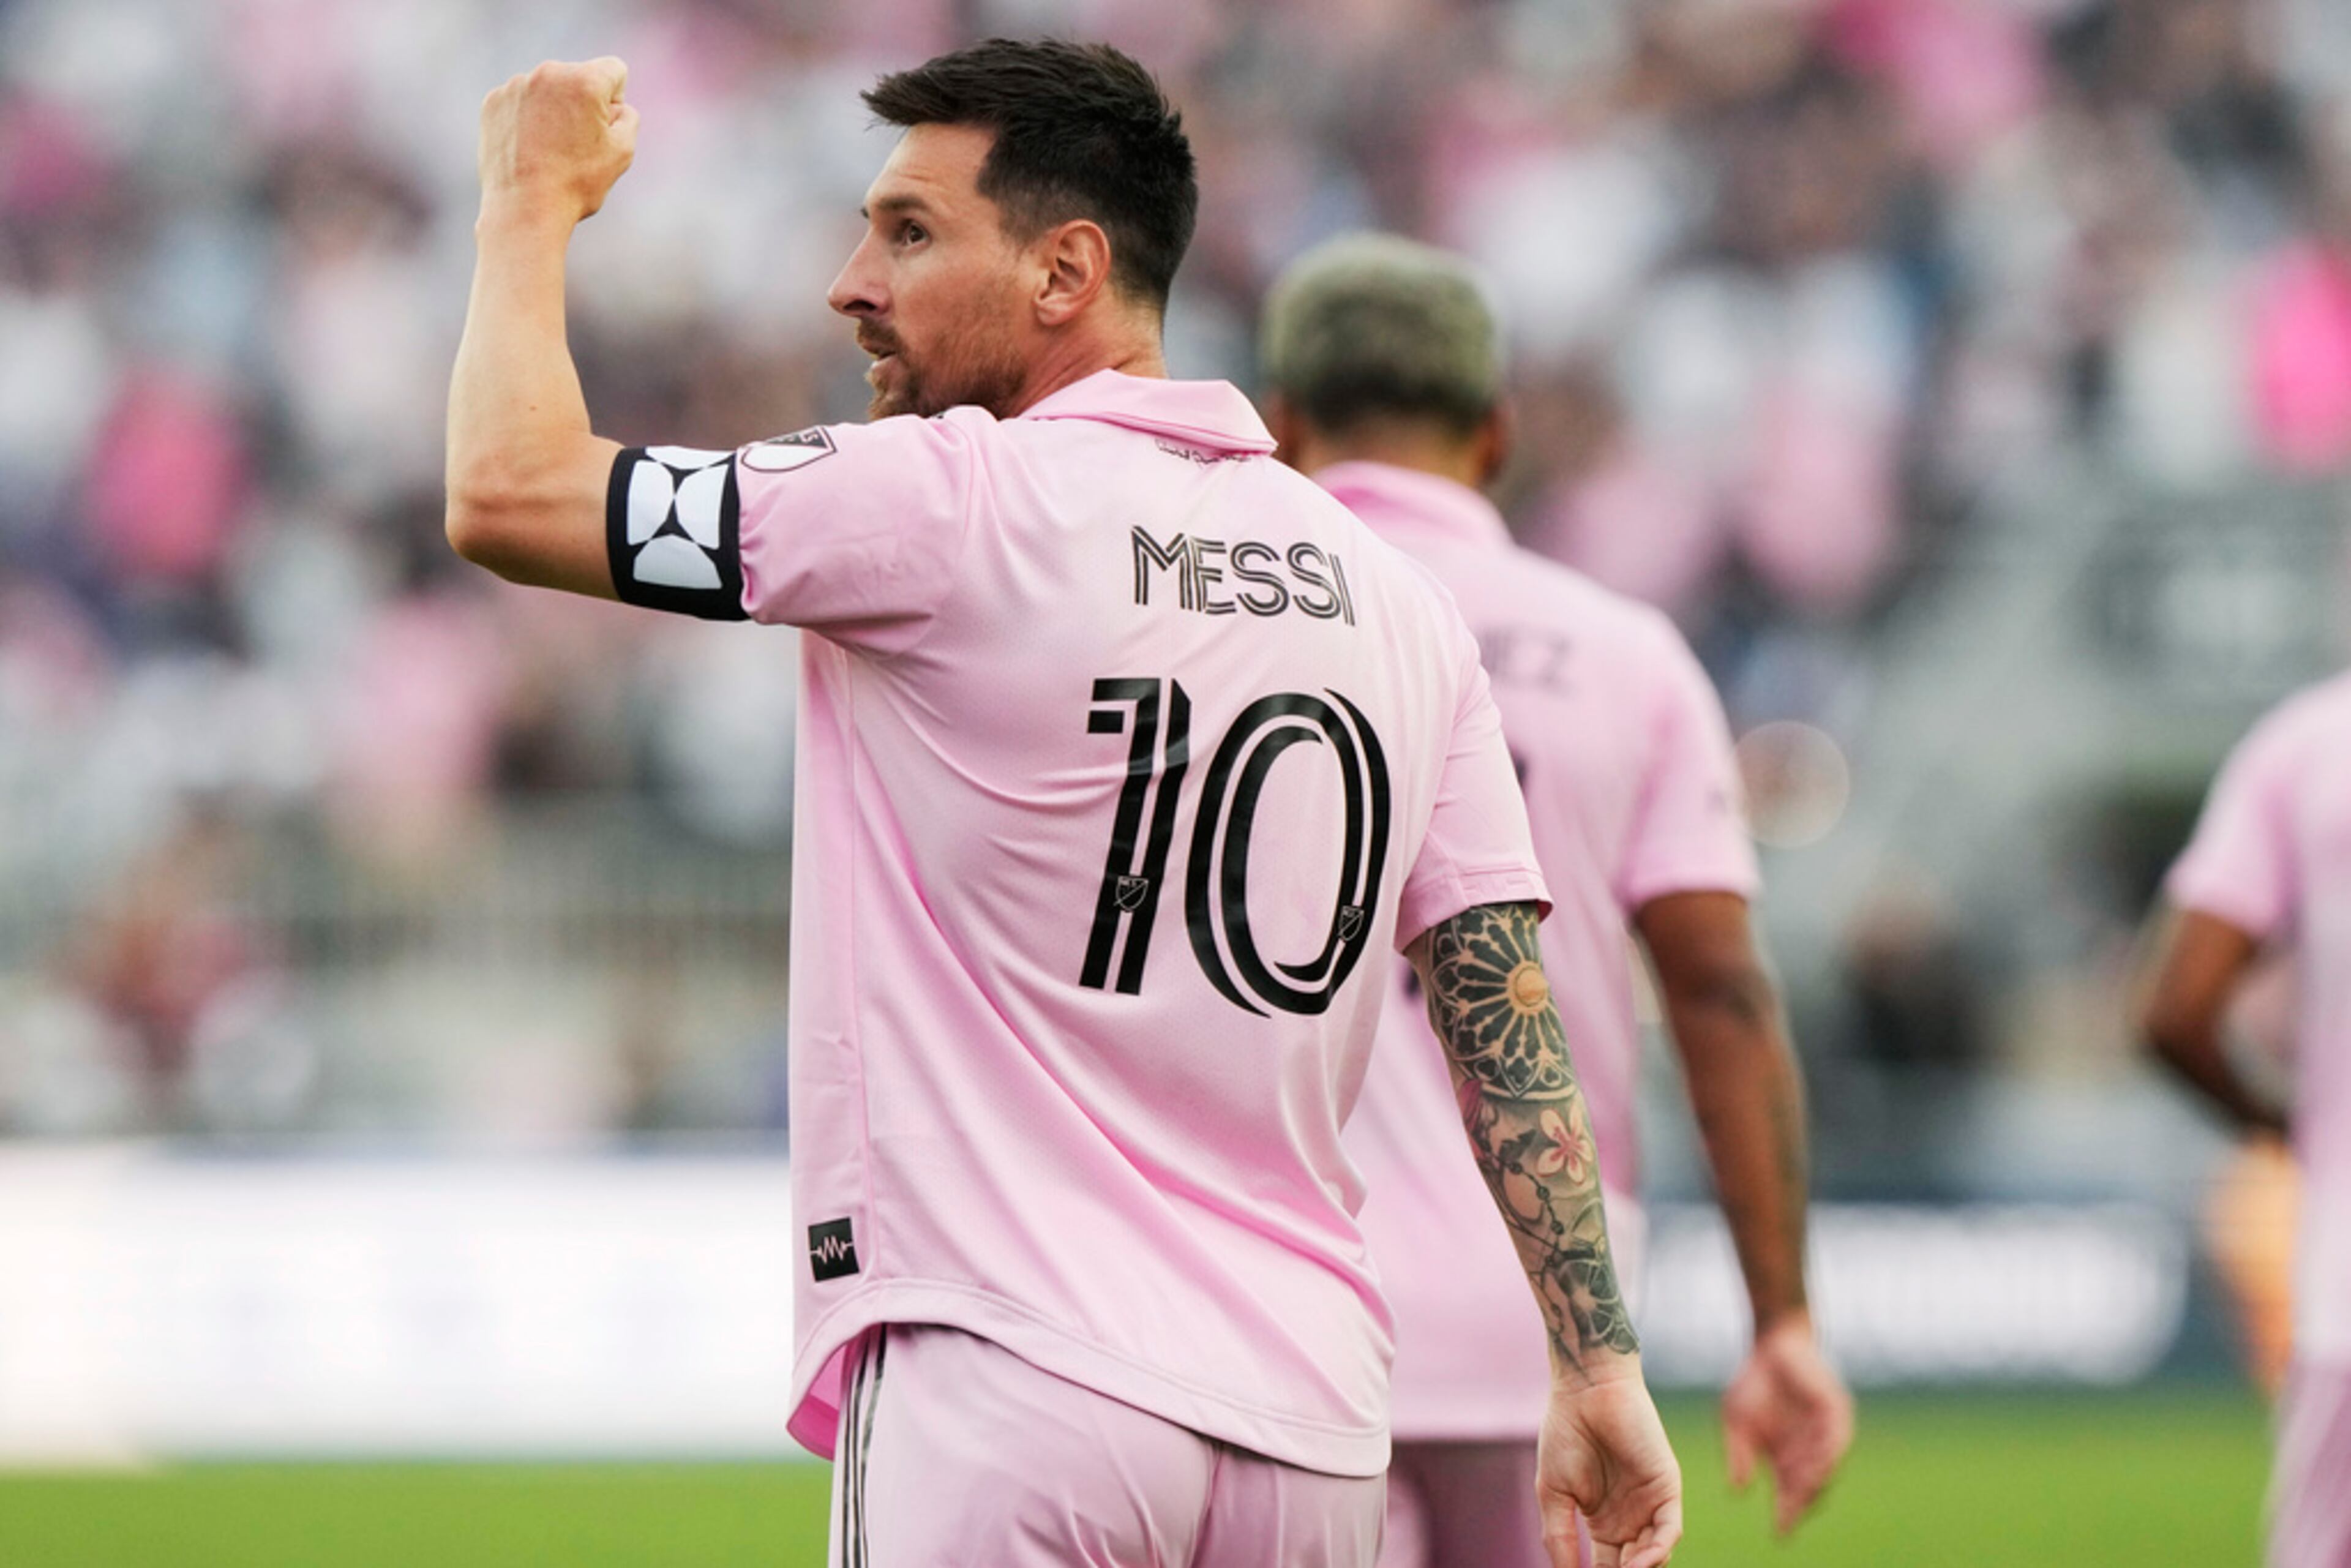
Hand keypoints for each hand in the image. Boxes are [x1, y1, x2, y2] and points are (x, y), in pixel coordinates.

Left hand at [477, 57, 638, 225]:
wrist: (524, 209)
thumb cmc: (577, 183)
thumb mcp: (623, 151)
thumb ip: (628, 116)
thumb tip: (613, 106)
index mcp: (584, 80)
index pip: (615, 71)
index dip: (616, 101)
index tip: (602, 129)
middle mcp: (548, 73)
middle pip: (579, 78)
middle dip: (583, 104)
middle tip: (576, 145)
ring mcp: (516, 85)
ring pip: (548, 90)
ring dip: (555, 110)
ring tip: (550, 150)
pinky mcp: (493, 101)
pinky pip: (521, 101)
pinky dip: (528, 119)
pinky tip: (529, 148)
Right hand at [1538, 1366, 1681, 1567]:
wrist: (1585, 1389)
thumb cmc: (1565, 1433)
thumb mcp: (1553, 1493)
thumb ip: (1559, 1536)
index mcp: (1603, 1522)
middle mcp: (1630, 1519)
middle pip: (1631, 1567)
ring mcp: (1649, 1505)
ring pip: (1653, 1555)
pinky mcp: (1666, 1488)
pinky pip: (1668, 1530)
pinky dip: (1657, 1552)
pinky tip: (1636, 1566)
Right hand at [1721, 1313, 1852, 1533]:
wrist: (1771, 1345)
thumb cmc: (1753, 1384)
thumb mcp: (1736, 1422)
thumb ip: (1738, 1453)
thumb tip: (1737, 1489)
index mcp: (1786, 1459)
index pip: (1789, 1493)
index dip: (1786, 1513)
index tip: (1779, 1532)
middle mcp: (1809, 1452)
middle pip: (1810, 1487)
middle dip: (1801, 1502)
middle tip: (1791, 1515)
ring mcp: (1825, 1433)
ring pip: (1825, 1467)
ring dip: (1814, 1482)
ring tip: (1801, 1494)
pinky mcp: (1836, 1412)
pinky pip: (1836, 1439)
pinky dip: (1827, 1455)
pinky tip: (1816, 1465)